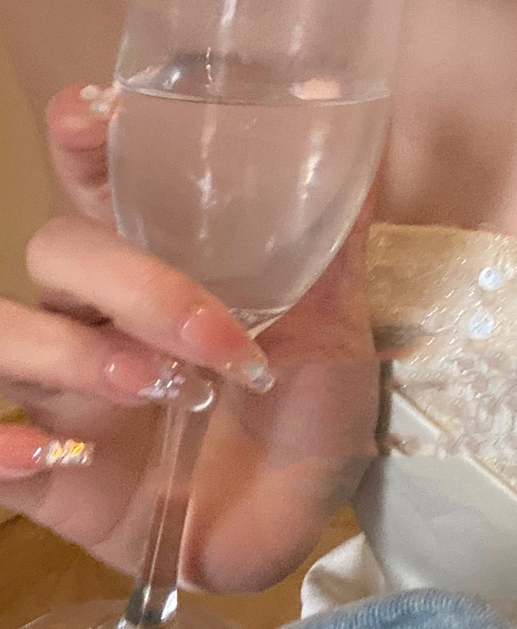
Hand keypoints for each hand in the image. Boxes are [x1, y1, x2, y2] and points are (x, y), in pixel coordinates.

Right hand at [0, 85, 378, 591]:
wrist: (296, 519)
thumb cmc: (306, 408)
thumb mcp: (333, 321)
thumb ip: (334, 238)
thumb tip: (364, 137)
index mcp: (162, 267)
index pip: (100, 186)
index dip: (83, 144)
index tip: (97, 115)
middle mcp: (101, 315)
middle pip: (59, 252)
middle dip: (130, 282)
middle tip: (212, 336)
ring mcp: (66, 391)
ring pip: (6, 332)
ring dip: (75, 355)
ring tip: (157, 388)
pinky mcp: (48, 471)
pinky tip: (45, 458)